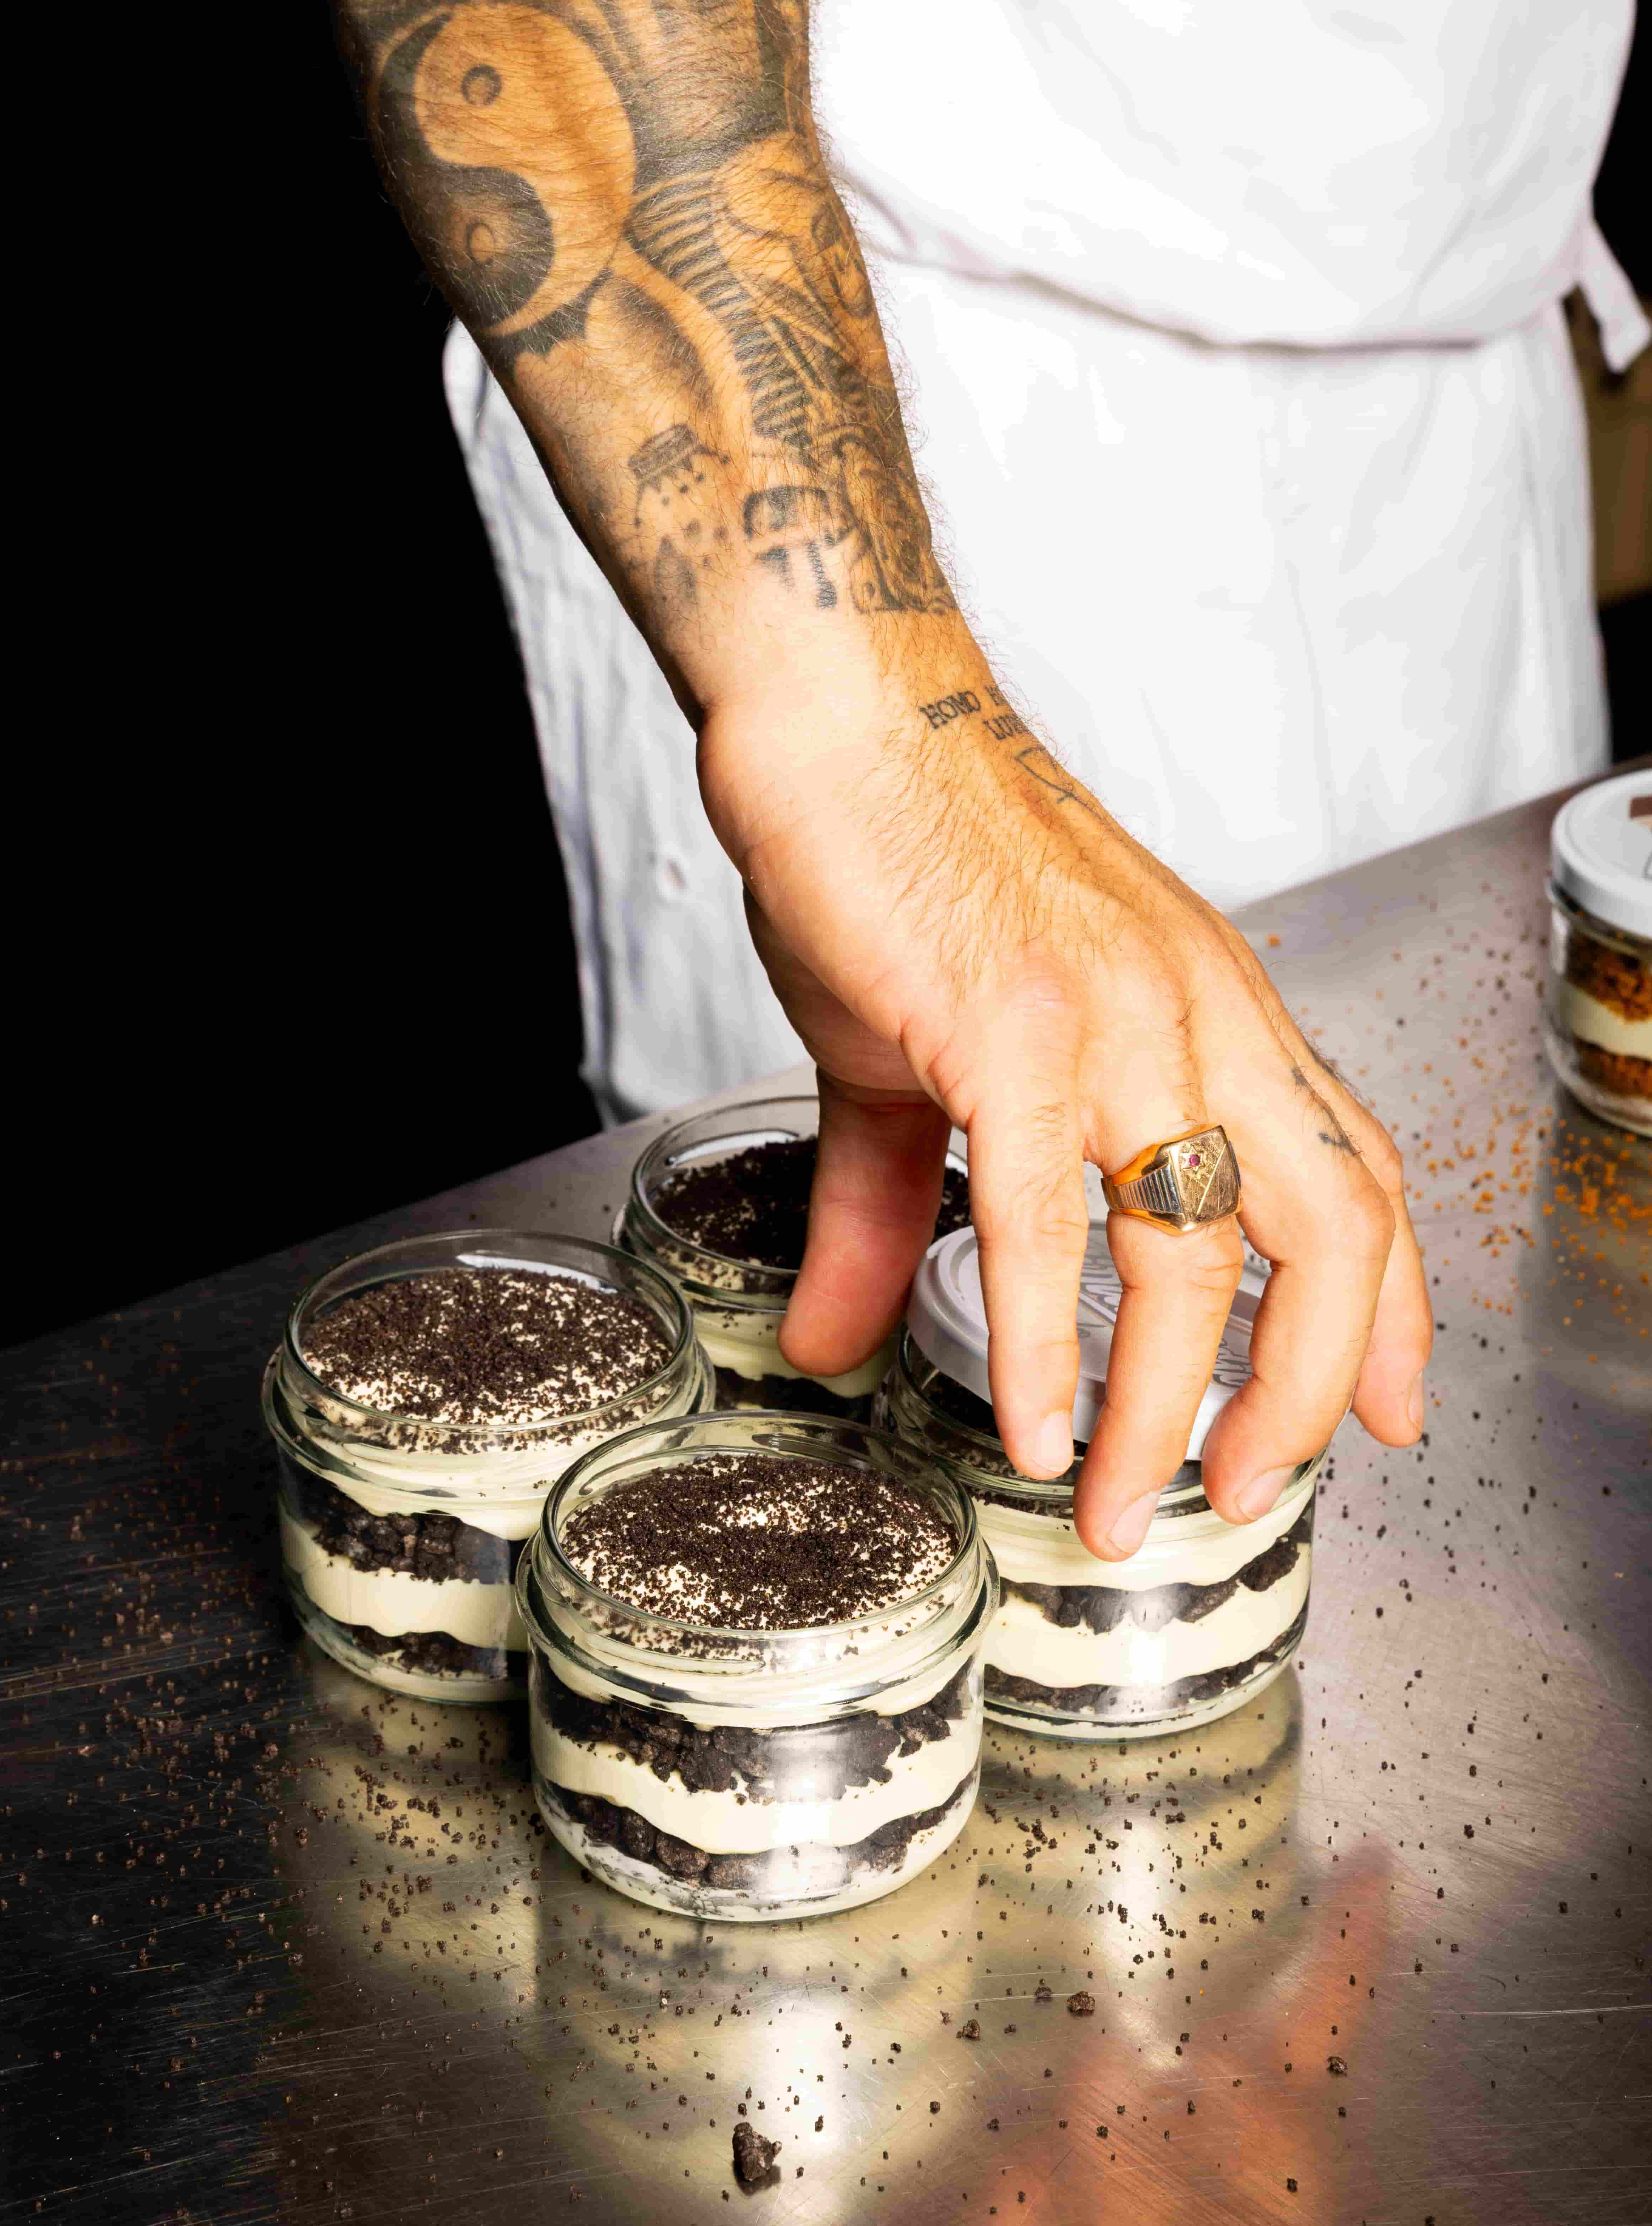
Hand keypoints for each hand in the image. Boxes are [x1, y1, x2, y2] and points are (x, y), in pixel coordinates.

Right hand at [698, 653, 1430, 1558]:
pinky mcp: (1007, 1024)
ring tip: (1123, 1505)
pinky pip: (1043, 1213)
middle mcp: (1194, 1011)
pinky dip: (1048, 1338)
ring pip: (1193, 1244)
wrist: (841, 720)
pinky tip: (1037, 1428)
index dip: (1391, 1306)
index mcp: (1211, 1006)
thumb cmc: (905, 856)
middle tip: (1249, 1490)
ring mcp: (1111, 1017)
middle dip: (1311, 1385)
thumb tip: (833, 1334)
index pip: (1355, 1170)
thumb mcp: (927, 1051)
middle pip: (1328, 1226)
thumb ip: (890, 1208)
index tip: (1392, 1412)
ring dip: (1169, 1402)